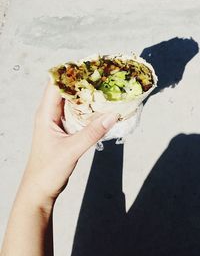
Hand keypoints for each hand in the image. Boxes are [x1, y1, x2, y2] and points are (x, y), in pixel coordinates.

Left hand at [20, 82, 117, 208]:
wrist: (40, 189)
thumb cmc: (48, 170)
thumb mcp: (71, 150)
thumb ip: (92, 133)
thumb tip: (112, 115)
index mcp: (45, 114)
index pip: (56, 85)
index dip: (71, 73)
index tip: (91, 66)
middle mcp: (50, 114)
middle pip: (66, 90)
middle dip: (83, 82)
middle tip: (103, 76)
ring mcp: (57, 122)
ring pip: (72, 102)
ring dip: (86, 96)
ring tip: (104, 88)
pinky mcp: (64, 130)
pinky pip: (77, 114)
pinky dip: (88, 110)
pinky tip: (100, 108)